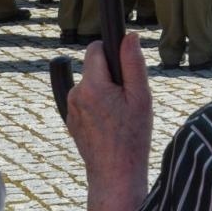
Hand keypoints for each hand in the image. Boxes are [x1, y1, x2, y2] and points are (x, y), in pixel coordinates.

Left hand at [68, 34, 151, 210]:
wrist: (115, 174)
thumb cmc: (132, 136)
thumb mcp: (141, 96)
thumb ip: (133, 63)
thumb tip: (129, 36)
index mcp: (93, 86)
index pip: (95, 49)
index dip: (111, 52)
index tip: (124, 66)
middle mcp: (76, 94)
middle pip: (93, 67)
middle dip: (110, 74)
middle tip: (127, 97)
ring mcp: (70, 109)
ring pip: (90, 85)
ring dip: (104, 90)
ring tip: (120, 115)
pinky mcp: (71, 120)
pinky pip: (85, 101)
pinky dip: (97, 105)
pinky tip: (110, 124)